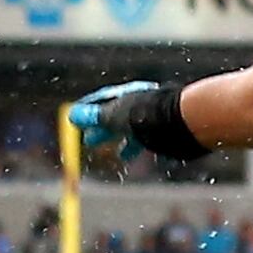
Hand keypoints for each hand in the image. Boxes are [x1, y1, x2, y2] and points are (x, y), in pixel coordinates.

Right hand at [65, 81, 205, 166]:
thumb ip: (94, 117)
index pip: (103, 99)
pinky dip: (141, 149)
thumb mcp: (113, 117)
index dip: (88, 110)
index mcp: (127, 94)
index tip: (76, 119)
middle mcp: (142, 102)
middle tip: (90, 142)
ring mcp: (155, 116)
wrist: (180, 123)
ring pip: (135, 130)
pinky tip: (141, 157)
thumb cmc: (144, 116)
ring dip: (124, 142)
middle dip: (103, 129)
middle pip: (118, 116)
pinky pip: (151, 140)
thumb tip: (72, 115)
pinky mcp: (168, 131)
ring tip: (120, 156)